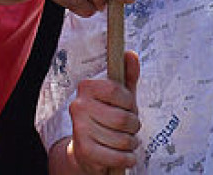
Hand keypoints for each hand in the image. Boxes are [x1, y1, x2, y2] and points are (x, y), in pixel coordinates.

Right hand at [66, 50, 140, 174]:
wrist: (87, 150)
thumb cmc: (107, 118)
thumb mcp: (120, 96)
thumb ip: (127, 75)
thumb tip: (131, 54)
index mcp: (86, 88)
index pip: (115, 90)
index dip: (129, 102)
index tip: (130, 107)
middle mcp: (78, 106)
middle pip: (122, 118)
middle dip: (133, 126)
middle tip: (131, 128)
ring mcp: (80, 128)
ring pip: (121, 139)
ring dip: (131, 143)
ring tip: (127, 141)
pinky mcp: (85, 150)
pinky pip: (117, 156)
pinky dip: (128, 158)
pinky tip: (126, 154)